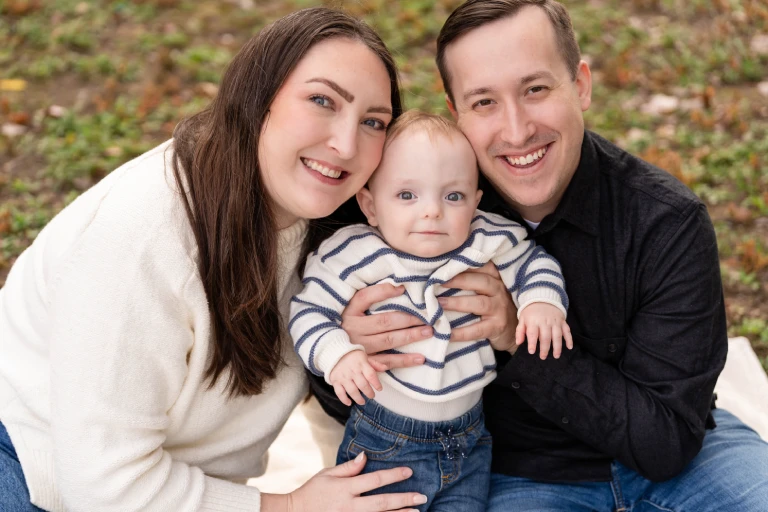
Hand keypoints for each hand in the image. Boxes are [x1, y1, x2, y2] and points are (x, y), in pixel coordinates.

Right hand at [264, 452, 425, 511]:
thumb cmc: (312, 492)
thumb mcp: (327, 474)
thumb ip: (348, 468)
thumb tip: (365, 456)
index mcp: (345, 488)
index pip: (374, 480)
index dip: (393, 475)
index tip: (409, 471)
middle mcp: (350, 505)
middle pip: (382, 502)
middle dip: (404, 499)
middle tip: (422, 497)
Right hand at [329, 351, 383, 405]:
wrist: (334, 352)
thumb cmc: (352, 356)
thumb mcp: (364, 356)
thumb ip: (374, 364)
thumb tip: (385, 368)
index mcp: (361, 364)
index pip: (371, 375)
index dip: (376, 384)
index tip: (380, 389)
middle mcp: (353, 371)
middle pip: (363, 385)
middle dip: (369, 393)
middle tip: (372, 396)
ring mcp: (343, 377)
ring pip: (352, 391)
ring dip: (358, 399)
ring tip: (362, 402)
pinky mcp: (335, 381)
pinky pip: (339, 393)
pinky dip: (344, 399)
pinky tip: (349, 403)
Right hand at [342, 283, 430, 369]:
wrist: (332, 349)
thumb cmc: (347, 322)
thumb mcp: (352, 306)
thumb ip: (371, 295)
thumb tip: (399, 287)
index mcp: (350, 312)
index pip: (365, 297)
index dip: (384, 292)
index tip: (403, 288)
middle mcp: (354, 329)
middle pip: (384, 321)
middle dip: (408, 318)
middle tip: (428, 316)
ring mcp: (360, 347)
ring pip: (388, 340)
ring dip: (410, 336)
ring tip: (428, 332)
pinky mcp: (366, 362)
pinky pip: (387, 361)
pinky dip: (404, 360)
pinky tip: (420, 358)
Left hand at [437, 263, 518, 352]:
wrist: (513, 331)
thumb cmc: (493, 305)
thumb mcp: (488, 289)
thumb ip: (472, 279)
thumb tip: (441, 273)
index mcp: (495, 278)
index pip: (482, 266)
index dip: (464, 264)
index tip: (445, 264)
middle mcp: (499, 291)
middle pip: (481, 281)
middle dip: (458, 280)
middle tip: (437, 282)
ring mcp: (500, 309)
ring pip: (479, 303)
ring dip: (457, 303)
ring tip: (439, 303)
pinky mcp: (497, 327)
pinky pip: (477, 329)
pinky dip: (461, 332)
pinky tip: (447, 332)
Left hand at [515, 302, 572, 358]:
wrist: (543, 299)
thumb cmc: (531, 312)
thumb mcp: (522, 319)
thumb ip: (520, 331)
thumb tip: (518, 343)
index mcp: (533, 321)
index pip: (532, 333)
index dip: (532, 343)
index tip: (531, 352)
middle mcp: (545, 322)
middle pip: (546, 336)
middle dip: (545, 348)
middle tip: (543, 357)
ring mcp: (555, 322)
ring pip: (557, 335)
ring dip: (557, 346)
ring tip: (556, 356)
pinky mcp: (562, 322)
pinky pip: (567, 330)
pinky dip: (569, 339)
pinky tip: (569, 347)